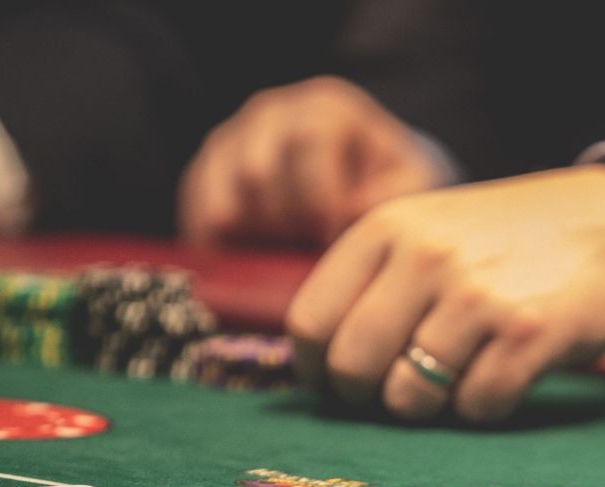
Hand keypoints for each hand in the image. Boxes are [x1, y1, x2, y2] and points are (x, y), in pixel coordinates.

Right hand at [178, 76, 442, 247]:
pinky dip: (218, 240)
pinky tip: (244, 259)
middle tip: (302, 250)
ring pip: (220, 191)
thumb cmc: (385, 181)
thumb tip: (350, 214)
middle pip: (258, 169)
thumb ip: (391, 195)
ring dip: (250, 232)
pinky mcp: (206, 171)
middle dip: (283, 221)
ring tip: (278, 252)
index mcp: (325, 109)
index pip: (311, 143)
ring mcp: (232, 139)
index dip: (320, 198)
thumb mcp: (406, 182)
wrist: (355, 177)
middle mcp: (272, 113)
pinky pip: (197, 208)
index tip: (331, 237)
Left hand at [285, 164, 604, 421]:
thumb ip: (372, 283)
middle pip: (353, 367)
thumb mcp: (429, 232)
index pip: (311, 323)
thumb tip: (316, 370)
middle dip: (369, 397)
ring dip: (431, 407)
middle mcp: (426, 256)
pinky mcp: (529, 333)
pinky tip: (503, 378)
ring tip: (458, 379)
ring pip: (410, 397)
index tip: (342, 383)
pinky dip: (485, 408)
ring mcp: (478, 295)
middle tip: (400, 392)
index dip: (320, 370)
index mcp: (388, 228)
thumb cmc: (508, 241)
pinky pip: (477, 406)